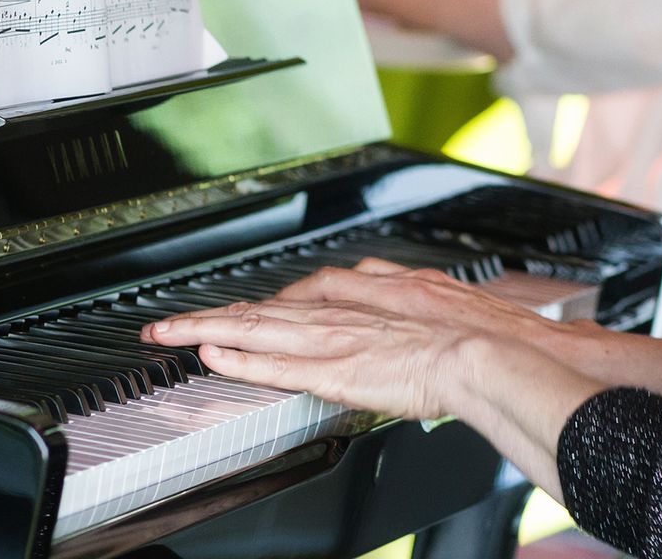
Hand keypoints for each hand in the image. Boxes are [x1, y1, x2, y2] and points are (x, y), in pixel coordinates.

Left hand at [139, 259, 546, 419]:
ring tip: (170, 333)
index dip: (276, 301)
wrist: (490, 353)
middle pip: (271, 306)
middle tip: (175, 319)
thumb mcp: (451, 305)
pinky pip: (275, 364)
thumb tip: (425, 308)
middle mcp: (352, 308)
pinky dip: (240, 358)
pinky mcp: (334, 370)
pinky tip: (209, 356)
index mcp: (382, 290)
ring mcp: (339, 338)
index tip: (253, 309)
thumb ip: (425, 306)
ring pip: (260, 328)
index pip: (313, 291)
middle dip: (219, 312)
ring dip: (210, 328)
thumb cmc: (485, 335)